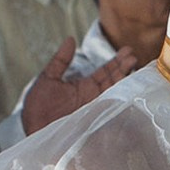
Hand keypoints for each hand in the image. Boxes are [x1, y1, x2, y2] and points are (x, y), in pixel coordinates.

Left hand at [19, 41, 137, 134]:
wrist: (35, 130)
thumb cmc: (37, 107)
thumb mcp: (47, 78)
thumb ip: (60, 60)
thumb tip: (70, 39)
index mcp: (83, 87)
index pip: (104, 72)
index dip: (116, 61)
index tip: (127, 50)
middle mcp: (93, 97)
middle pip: (113, 80)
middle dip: (123, 68)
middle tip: (133, 55)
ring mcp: (96, 108)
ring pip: (115, 92)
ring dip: (124, 79)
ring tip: (134, 65)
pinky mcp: (96, 119)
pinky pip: (112, 108)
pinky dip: (122, 99)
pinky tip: (130, 88)